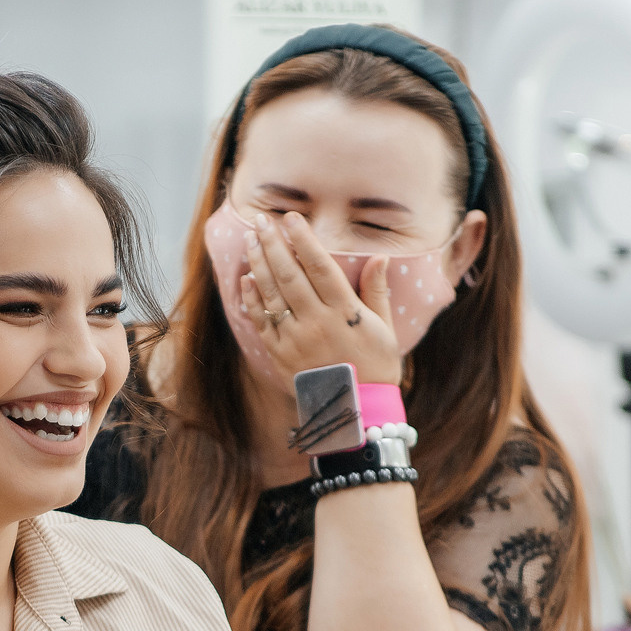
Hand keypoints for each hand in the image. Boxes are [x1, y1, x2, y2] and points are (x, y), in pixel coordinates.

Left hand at [240, 211, 401, 385]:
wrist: (358, 411)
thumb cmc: (376, 367)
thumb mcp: (384, 328)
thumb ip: (376, 291)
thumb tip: (380, 257)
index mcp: (345, 312)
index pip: (320, 266)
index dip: (303, 239)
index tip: (291, 218)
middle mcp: (317, 322)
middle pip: (290, 274)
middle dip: (273, 243)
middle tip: (262, 220)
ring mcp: (295, 339)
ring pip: (272, 294)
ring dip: (258, 263)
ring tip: (250, 239)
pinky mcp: (280, 355)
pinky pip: (262, 321)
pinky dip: (252, 298)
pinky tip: (246, 278)